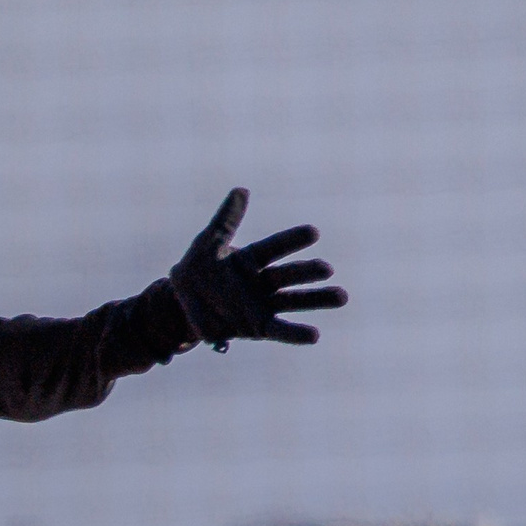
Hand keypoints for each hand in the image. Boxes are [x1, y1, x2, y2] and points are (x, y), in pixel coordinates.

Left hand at [167, 188, 346, 348]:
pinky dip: (296, 333)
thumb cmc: (195, 271)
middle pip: (289, 275)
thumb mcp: (207, 244)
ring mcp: (262, 305)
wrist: (182, 306)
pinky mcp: (258, 327)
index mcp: (250, 259)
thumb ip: (225, 221)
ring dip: (317, 299)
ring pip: (294, 301)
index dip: (292, 240)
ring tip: (342, 297)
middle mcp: (261, 281)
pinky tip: (315, 335)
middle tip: (327, 269)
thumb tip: (241, 190)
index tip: (313, 232)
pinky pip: (279, 330)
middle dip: (307, 272)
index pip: (274, 247)